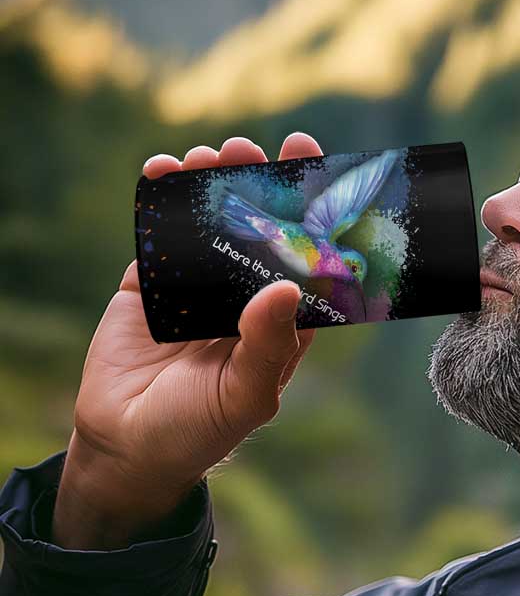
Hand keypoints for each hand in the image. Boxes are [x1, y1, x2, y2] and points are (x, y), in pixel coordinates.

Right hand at [52, 133, 323, 548]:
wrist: (127, 447)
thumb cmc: (199, 430)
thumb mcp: (244, 395)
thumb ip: (268, 345)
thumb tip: (287, 286)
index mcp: (282, 323)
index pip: (306, 261)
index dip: (313, 217)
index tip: (316, 172)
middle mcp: (245, 298)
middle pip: (260, 230)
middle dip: (259, 186)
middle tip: (253, 149)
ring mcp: (199, 287)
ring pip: (212, 223)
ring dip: (213, 184)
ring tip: (210, 156)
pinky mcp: (153, 283)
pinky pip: (160, 233)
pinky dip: (161, 200)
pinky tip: (164, 171)